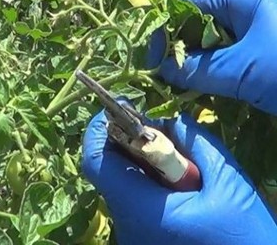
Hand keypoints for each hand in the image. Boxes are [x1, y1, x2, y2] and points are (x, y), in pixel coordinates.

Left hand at [81, 109, 276, 244]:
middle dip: (126, 141)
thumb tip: (171, 119)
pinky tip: (179, 180)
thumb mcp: (227, 185)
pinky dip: (150, 182)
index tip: (119, 106)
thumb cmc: (244, 238)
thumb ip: (197, 144)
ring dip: (141, 162)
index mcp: (140, 208)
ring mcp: (133, 234)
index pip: (95, 161)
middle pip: (109, 170)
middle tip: (155, 127)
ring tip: (176, 154)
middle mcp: (126, 222)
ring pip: (123, 185)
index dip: (99, 128)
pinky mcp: (144, 239)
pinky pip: (137, 201)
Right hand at [147, 0, 276, 114]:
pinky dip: (214, 74)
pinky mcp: (265, 51)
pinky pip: (229, 58)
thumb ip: (197, 69)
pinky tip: (203, 90)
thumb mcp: (243, 69)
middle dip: (179, 50)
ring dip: (195, 65)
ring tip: (179, 87)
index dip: (164, 32)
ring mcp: (258, 29)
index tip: (150, 61)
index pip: (186, 5)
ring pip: (212, 43)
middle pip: (197, 23)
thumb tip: (160, 71)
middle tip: (162, 78)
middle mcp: (248, 6)